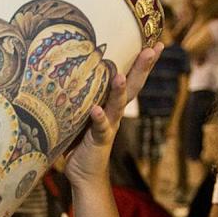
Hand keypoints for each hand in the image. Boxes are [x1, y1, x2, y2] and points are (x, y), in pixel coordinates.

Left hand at [64, 43, 162, 184]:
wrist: (84, 174)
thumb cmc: (80, 140)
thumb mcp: (79, 114)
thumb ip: (78, 96)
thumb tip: (62, 69)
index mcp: (111, 104)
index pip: (129, 78)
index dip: (141, 62)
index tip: (155, 42)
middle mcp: (114, 113)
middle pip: (132, 87)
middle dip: (143, 68)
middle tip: (153, 50)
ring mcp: (109, 126)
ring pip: (118, 105)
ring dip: (119, 90)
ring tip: (120, 75)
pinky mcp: (100, 140)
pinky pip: (101, 128)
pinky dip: (99, 118)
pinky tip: (96, 109)